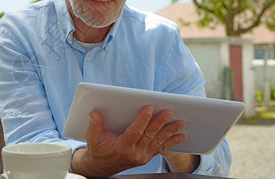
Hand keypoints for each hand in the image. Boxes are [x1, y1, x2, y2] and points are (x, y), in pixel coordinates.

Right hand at [71, 105, 187, 176]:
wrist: (101, 167)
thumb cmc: (98, 150)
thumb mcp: (93, 138)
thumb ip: (95, 125)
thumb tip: (94, 113)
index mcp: (122, 147)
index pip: (135, 131)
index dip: (143, 119)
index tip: (149, 107)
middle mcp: (134, 153)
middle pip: (150, 135)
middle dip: (160, 122)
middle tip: (169, 112)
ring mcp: (142, 156)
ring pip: (158, 141)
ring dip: (170, 131)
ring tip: (181, 123)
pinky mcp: (146, 157)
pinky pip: (161, 148)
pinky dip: (172, 141)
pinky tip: (181, 136)